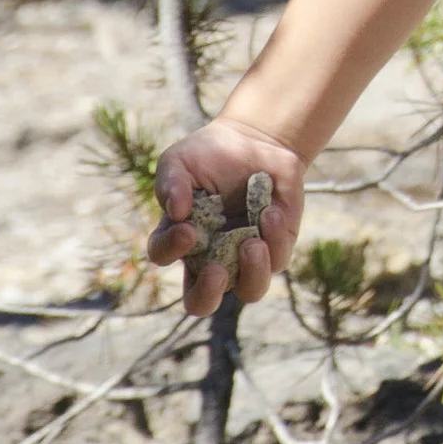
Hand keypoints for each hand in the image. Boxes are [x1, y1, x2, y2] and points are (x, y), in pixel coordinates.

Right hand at [148, 121, 307, 316]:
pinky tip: (270, 211)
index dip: (172, 250)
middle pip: (202, 302)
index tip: (188, 229)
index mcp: (180, 238)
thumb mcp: (180, 161)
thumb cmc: (210, 154)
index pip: (165, 257)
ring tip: (253, 243)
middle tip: (217, 270)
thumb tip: (176, 211)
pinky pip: (277, 260)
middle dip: (208, 294)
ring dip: (252, 273)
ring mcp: (244, 257)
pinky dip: (275, 238)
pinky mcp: (276, 247)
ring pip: (249, 291)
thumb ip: (171, 183)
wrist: (256, 141)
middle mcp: (210, 256)